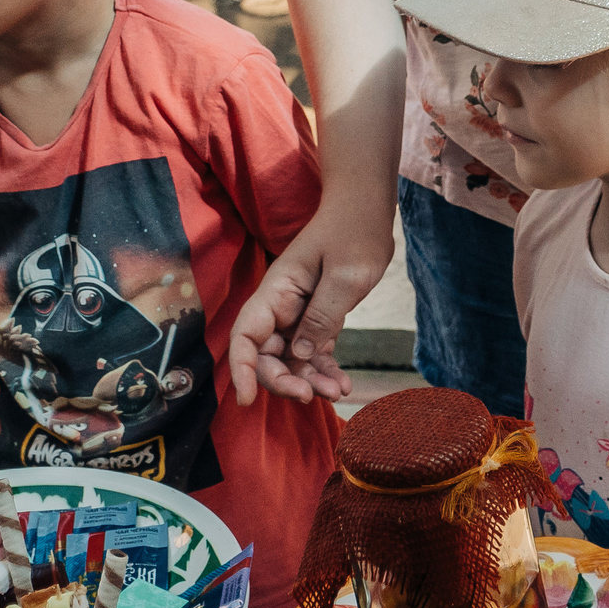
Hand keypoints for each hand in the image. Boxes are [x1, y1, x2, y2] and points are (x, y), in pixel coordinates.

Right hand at [226, 197, 390, 406]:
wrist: (367, 207)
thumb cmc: (355, 232)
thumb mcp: (345, 276)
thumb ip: (322, 317)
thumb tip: (300, 356)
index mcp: (277, 290)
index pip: (245, 336)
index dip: (242, 369)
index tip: (246, 399)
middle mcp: (281, 304)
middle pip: (266, 354)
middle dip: (283, 380)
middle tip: (311, 396)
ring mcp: (298, 312)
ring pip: (291, 358)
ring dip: (309, 379)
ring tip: (337, 392)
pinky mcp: (317, 316)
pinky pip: (313, 351)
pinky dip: (324, 369)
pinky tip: (343, 384)